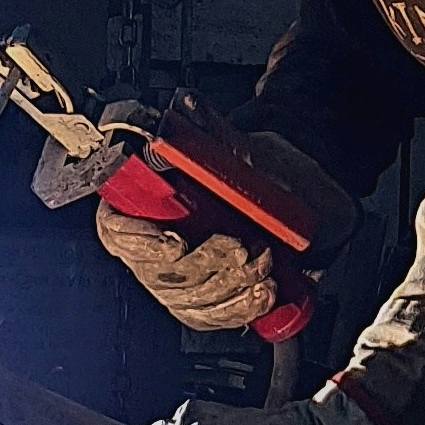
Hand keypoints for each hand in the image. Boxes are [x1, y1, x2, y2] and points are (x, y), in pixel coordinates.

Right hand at [93, 131, 357, 330]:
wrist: (308, 199)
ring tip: (263, 263)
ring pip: (187, 301)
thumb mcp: (241, 148)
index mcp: (150, 203)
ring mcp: (185, 277)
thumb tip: (187, 106)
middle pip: (156, 275)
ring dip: (228, 289)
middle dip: (201, 268)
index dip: (139, 242)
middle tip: (241, 247)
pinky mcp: (213, 301)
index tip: (176, 241)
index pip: (117, 229)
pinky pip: (214, 318)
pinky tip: (264, 291)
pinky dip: (241, 308)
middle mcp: (159, 244)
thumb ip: (210, 130)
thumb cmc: (265, 171)